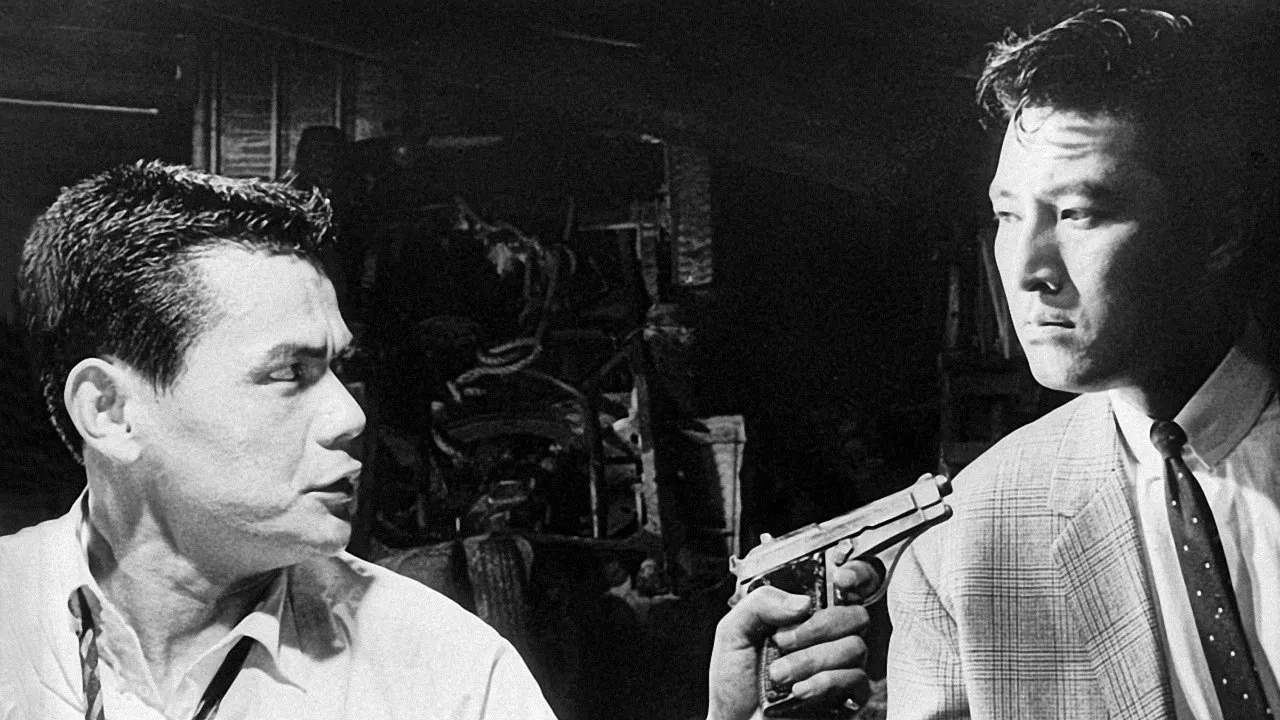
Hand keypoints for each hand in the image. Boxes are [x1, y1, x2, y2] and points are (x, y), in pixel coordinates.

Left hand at [706, 558, 881, 719]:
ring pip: (854, 648)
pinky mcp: (847, 698)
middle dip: (819, 626)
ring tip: (778, 674)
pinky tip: (799, 691)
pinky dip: (825, 682)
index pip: (846, 586)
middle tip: (782, 641)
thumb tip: (803, 602)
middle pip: (855, 615)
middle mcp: (827, 638)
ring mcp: (840, 667)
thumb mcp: (733, 633)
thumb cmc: (735, 682)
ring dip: (811, 660)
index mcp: (804, 616)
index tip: (841, 579)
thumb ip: (760, 604)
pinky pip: (857, 680)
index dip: (857, 574)